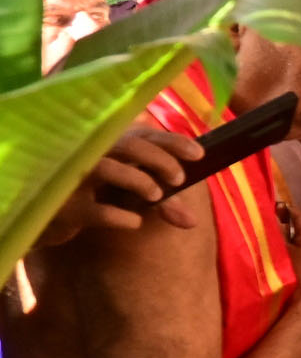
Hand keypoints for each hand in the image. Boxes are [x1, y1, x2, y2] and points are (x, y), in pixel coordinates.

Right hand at [39, 128, 204, 246]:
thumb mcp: (129, 196)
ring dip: (137, 180)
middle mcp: (91, 155)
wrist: (45, 219)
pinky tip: (135, 222)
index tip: (199, 154)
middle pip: (128, 145)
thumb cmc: (92, 198)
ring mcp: (74, 179)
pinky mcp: (64, 208)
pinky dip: (117, 215)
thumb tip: (192, 222)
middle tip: (178, 178)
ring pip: (106, 168)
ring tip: (157, 196)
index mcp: (109, 147)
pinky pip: (92, 209)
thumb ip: (162, 204)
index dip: (172, 141)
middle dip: (158, 159)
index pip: (144, 135)